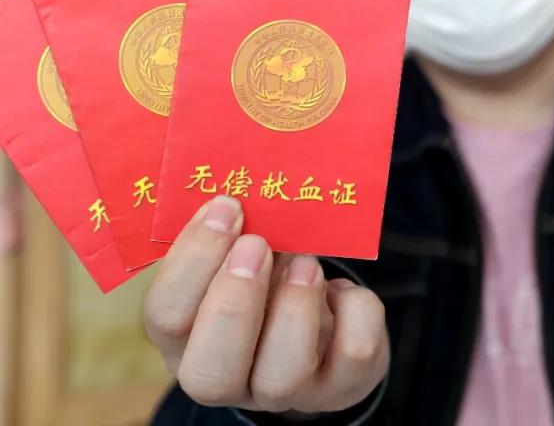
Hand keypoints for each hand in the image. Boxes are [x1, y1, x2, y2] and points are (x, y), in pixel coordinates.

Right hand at [144, 196, 388, 413]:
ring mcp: (287, 392)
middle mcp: (230, 379)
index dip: (192, 262)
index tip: (224, 207)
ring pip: (283, 376)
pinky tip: (340, 290)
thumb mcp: (238, 261)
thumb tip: (236, 195)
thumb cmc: (268, 284)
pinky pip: (354, 353)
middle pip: (211, 373)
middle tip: (257, 243)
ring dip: (294, 307)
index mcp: (186, 341)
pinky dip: (354, 309)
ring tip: (305, 261)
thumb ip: (230, 237)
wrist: (324, 333)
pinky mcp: (342, 385)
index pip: (165, 318)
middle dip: (234, 303)